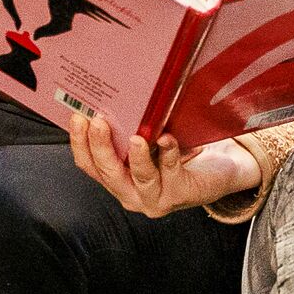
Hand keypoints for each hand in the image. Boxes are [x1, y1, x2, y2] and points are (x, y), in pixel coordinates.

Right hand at [65, 105, 259, 216]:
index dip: (80, 143)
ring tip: (135, 137)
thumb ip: (129, 130)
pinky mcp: (179, 194)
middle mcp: (131, 194)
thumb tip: (114, 95)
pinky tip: (168, 138)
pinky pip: (171, 172)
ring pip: (140, 178)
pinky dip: (169, 153)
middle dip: (100, 147)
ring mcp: (155, 198)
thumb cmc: (177, 154)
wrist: (216, 174)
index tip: (77, 117)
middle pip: (108, 173)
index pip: (90, 165)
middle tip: (97, 122)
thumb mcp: (148, 142)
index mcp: (117, 179)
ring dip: (137, 157)